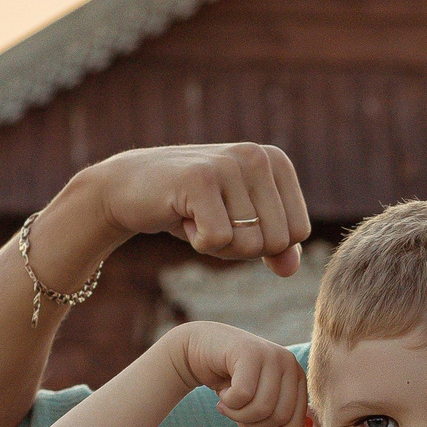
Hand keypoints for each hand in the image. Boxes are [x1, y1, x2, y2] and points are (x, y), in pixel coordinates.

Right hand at [82, 143, 313, 275]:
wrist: (128, 188)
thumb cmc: (191, 207)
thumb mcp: (240, 225)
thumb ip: (275, 247)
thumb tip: (290, 270)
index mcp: (277, 162)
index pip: (298, 232)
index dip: (263, 243)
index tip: (232, 219)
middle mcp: (258, 156)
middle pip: (277, 241)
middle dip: (241, 246)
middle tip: (211, 219)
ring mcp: (229, 164)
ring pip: (249, 244)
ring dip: (218, 244)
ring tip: (196, 215)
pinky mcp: (200, 179)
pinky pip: (219, 240)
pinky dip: (198, 242)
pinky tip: (183, 216)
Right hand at [167, 323, 306, 426]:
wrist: (200, 349)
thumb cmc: (230, 383)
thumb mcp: (247, 415)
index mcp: (297, 380)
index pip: (294, 425)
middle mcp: (290, 365)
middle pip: (279, 418)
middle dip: (251, 426)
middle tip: (233, 414)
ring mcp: (272, 355)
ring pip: (262, 408)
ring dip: (237, 414)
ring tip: (227, 403)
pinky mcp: (251, 352)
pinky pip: (244, 395)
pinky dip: (228, 402)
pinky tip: (222, 391)